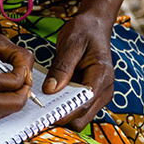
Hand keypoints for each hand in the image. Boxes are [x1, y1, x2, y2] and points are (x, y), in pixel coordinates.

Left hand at [44, 13, 114, 129]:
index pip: (83, 104)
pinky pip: (77, 108)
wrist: (95, 26)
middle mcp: (104, 90)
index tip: (44, 114)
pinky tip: (49, 98)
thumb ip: (62, 67)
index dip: (64, 113)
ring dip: (62, 113)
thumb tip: (50, 90)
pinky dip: (64, 107)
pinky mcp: (91, 95)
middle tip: (38, 109)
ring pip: (80, 117)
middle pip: (82, 117)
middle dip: (62, 116)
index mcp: (101, 76)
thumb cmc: (84, 31)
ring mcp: (99, 94)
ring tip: (42, 103)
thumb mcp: (71, 43)